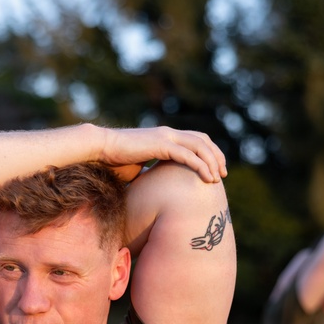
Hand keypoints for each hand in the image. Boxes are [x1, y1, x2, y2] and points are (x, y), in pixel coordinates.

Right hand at [99, 126, 226, 183]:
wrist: (100, 149)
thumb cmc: (114, 161)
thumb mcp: (138, 168)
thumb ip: (151, 173)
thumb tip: (154, 190)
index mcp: (164, 137)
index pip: (195, 139)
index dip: (208, 153)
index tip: (214, 170)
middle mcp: (168, 133)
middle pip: (203, 140)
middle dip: (216, 156)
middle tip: (223, 174)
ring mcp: (165, 137)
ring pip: (199, 146)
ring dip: (212, 162)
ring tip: (217, 178)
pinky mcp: (161, 144)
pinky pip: (187, 155)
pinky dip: (200, 165)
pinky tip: (207, 177)